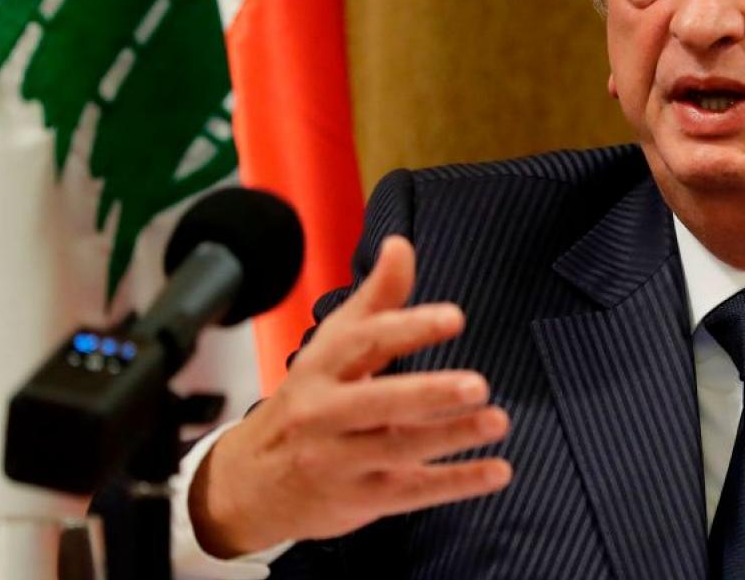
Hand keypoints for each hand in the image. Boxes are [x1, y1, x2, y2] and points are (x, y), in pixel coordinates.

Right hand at [188, 236, 511, 556]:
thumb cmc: (304, 402)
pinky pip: (414, 492)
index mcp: (322, 368)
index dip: (410, 329)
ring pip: (400, 448)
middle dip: (428, 394)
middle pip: (379, 402)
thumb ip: (376, 298)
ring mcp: (342, 461)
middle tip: (477, 384)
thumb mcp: (331, 346)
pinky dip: (458, 483)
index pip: (365, 343)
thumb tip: (401, 245)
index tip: (454, 318)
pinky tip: (498, 471)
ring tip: (497, 420)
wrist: (246, 484)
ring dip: (452, 436)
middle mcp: (327, 414)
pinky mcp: (362, 498)